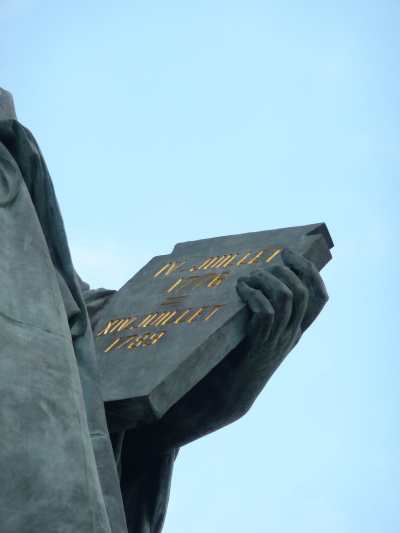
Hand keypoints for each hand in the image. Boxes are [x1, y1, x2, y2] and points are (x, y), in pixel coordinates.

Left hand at [236, 248, 328, 371]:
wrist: (232, 392)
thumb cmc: (241, 357)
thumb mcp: (260, 332)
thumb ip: (265, 311)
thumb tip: (257, 278)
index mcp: (296, 330)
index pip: (320, 299)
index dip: (311, 272)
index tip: (291, 254)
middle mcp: (292, 334)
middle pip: (302, 293)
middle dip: (285, 270)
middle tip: (265, 265)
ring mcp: (278, 340)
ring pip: (285, 298)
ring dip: (266, 280)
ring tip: (250, 277)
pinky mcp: (260, 344)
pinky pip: (265, 312)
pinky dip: (253, 295)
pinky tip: (241, 290)